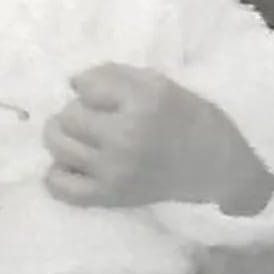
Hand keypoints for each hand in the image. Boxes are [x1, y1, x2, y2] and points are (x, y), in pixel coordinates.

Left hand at [44, 66, 273, 215]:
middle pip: (67, 116)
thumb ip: (116, 76)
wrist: (215, 167)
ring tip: (84, 139)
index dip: (90, 86)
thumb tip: (73, 83)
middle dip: (77, 111)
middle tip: (96, 118)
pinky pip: (60, 186)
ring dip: (65, 138)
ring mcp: (114, 170)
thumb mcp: (160, 83)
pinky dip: (58, 173)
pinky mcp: (109, 197)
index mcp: (143, 101)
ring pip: (59, 146)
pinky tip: (74, 166)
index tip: (104, 94)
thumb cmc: (189, 118)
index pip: (85, 84)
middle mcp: (125, 136)